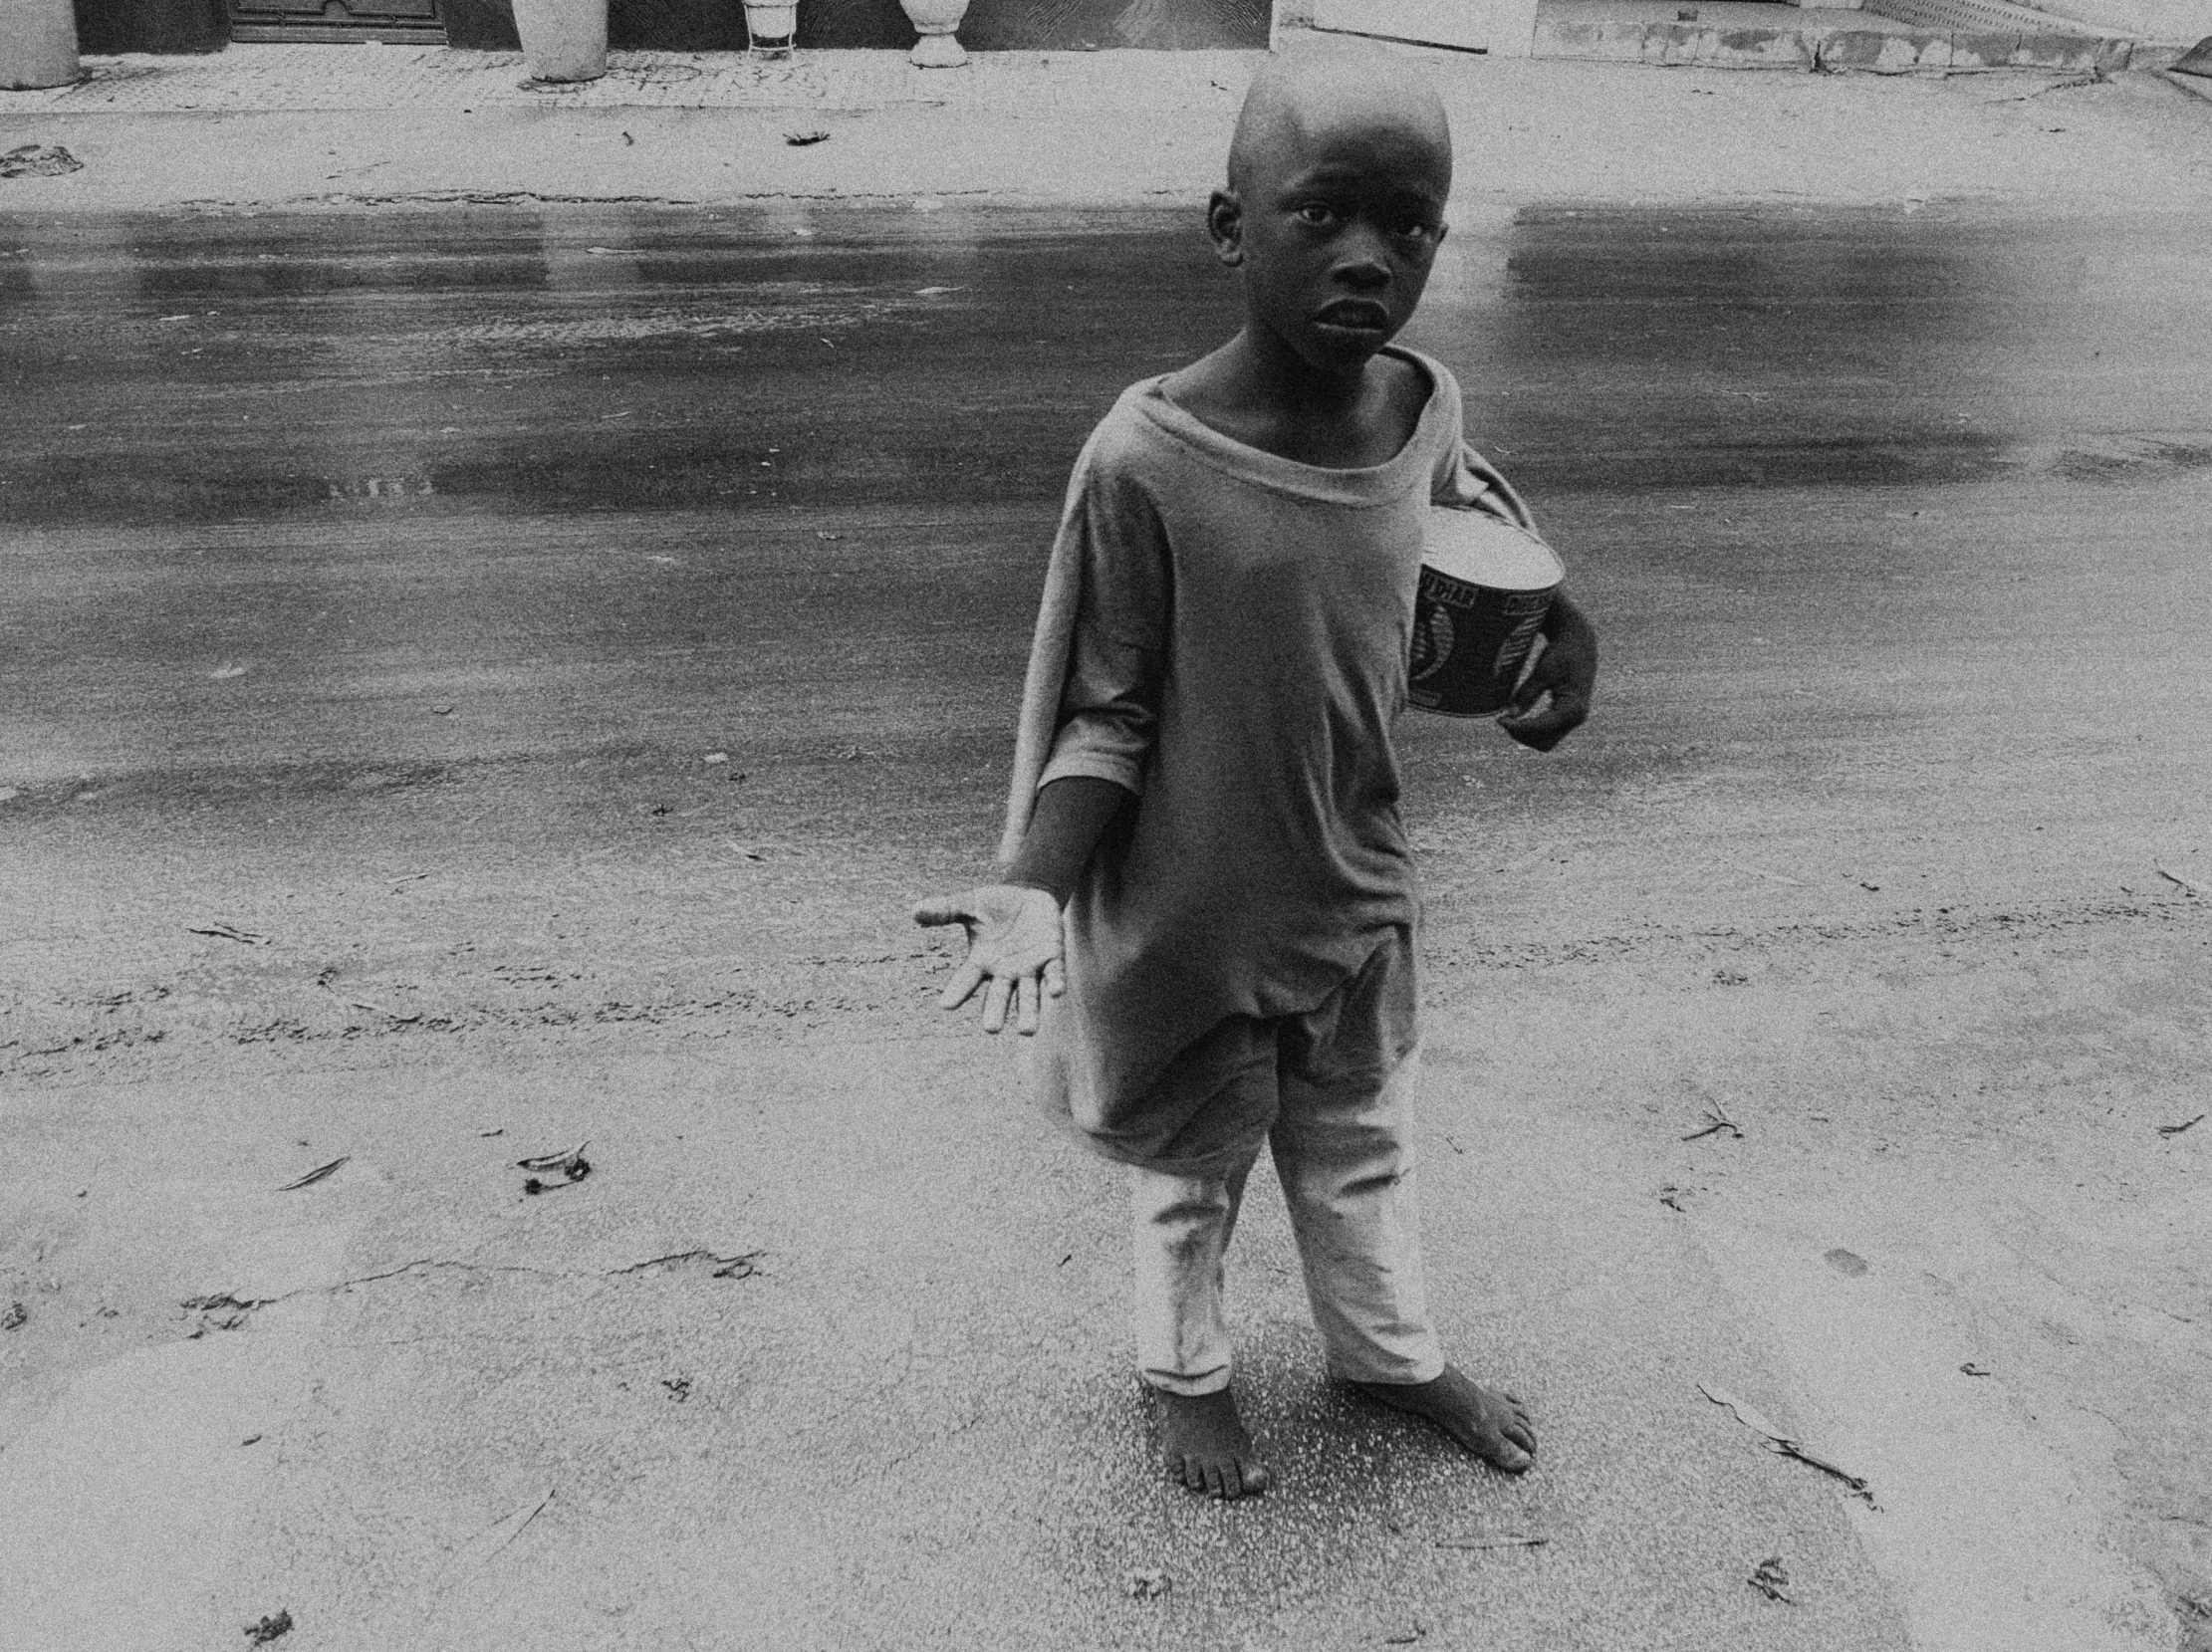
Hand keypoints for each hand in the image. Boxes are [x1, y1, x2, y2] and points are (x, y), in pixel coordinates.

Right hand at [911, 883, 1065, 1035]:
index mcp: (982, 963)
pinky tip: (1056, 993)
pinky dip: (1055, 983)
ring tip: (1027, 1031)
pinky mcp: (1052, 958)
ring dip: (1029, 1013)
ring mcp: (1030, 968)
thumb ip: (945, 910)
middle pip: (999, 997)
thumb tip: (913, 911)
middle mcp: (1005, 972)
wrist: (1030, 896)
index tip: (945, 1005)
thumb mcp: (969, 904)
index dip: (957, 992)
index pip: (966, 981)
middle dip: (996, 1012)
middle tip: (991, 1028)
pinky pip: (1054, 974)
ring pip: (1029, 996)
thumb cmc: (996, 905)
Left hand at [1498, 595, 1596, 751]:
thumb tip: (1510, 714)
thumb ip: (1527, 693)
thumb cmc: (1562, 653)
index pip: (1541, 727)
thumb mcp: (1543, 671)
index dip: (1518, 727)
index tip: (1499, 719)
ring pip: (1547, 741)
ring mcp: (1574, 719)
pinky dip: (1533, 729)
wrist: (1580, 642)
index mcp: (1573, 707)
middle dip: (1522, 735)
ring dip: (1526, 734)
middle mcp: (1577, 718)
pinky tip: (1518, 717)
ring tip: (1508, 718)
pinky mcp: (1569, 716)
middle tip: (1503, 720)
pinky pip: (1549, 732)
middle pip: (1545, 742)